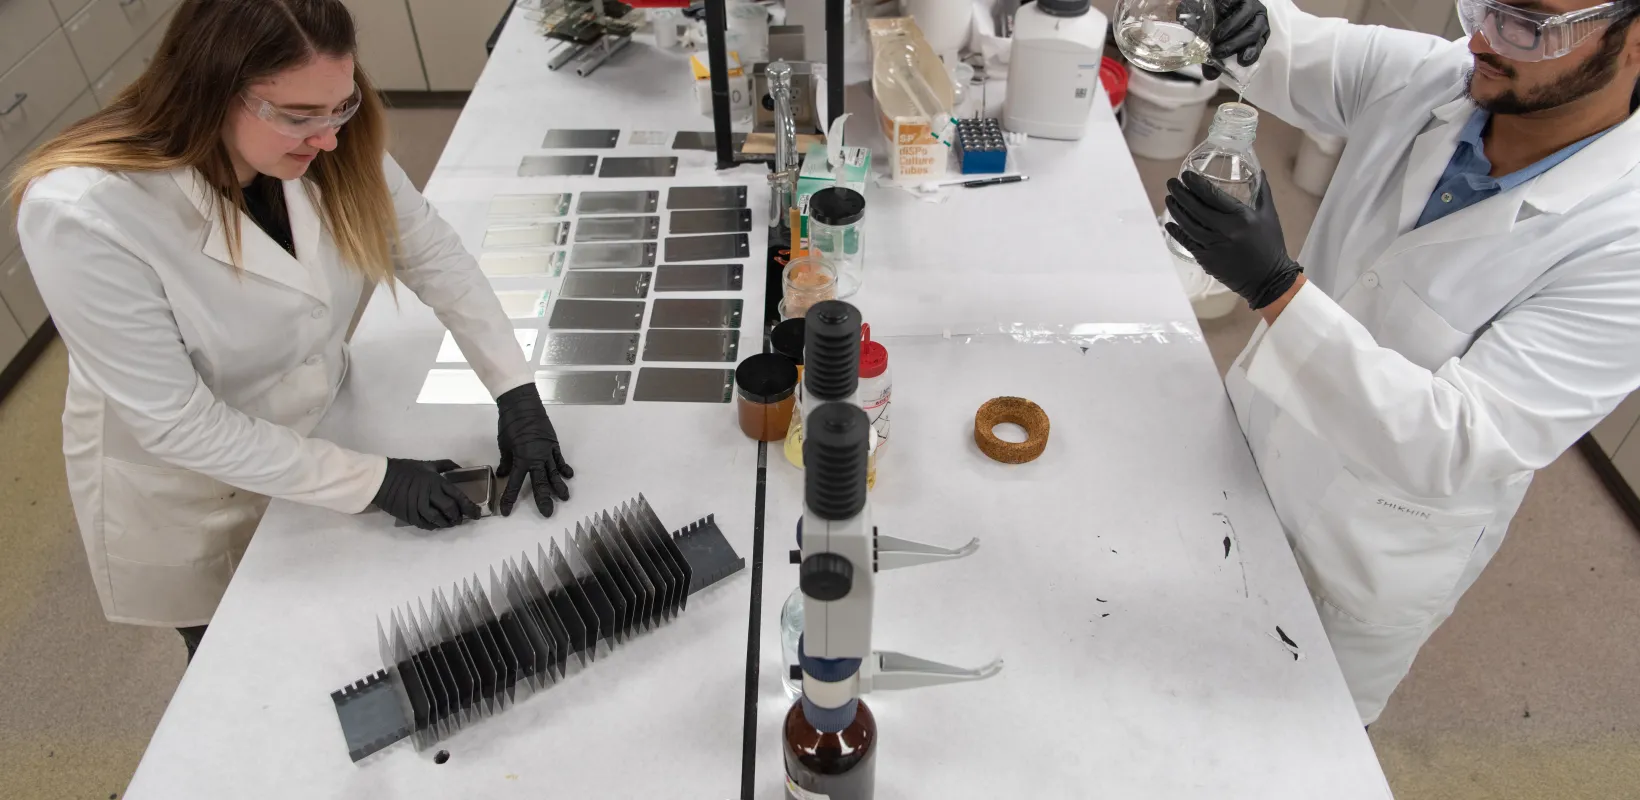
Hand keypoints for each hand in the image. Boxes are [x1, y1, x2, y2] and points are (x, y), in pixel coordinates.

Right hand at [374, 458, 482, 529]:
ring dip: (447, 524)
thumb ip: (445, 465)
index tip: (477, 514)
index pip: (458, 496)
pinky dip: (433, 526)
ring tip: (450, 524)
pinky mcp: (409, 515)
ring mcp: (418, 506)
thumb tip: (461, 468)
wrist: (382, 478)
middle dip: (459, 516)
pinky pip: (425, 524)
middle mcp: (429, 494)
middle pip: (450, 509)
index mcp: (435, 481)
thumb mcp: (427, 464)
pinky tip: (437, 525)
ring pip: (438, 519)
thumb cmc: (406, 469)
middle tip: (461, 519)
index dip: (469, 507)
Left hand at [496, 383, 573, 516]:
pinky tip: (569, 476)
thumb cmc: (510, 424)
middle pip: (541, 484)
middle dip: (544, 500)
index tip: (506, 512)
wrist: (523, 405)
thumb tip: (503, 474)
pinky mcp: (554, 444)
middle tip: (548, 514)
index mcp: (521, 460)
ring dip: (559, 487)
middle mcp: (537, 459)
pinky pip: (559, 459)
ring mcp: (548, 452)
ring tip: (564, 498)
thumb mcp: (504, 445)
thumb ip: (506, 461)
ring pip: (554, 474)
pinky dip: (564, 468)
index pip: (514, 485)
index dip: (509, 499)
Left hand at [1165, 171, 1301, 310]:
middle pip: (1196, 209)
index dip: (1196, 184)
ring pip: (1188, 225)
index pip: (1213, 196)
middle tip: (1171, 183)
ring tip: (1169, 199)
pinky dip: (1177, 232)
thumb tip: (1259, 170)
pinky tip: (1169, 223)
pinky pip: (1187, 243)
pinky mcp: (1207, 260)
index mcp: (1241, 217)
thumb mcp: (1269, 215)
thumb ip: (1262, 191)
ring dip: (1176, 211)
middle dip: (1181, 194)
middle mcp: (1226, 231)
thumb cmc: (1270, 245)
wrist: (1268, 279)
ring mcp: (1214, 246)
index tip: (1185, 175)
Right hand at [1202, 0, 1270, 80]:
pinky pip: (1243, 13)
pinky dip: (1230, 25)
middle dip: (1236, 47)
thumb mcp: (1214, 44)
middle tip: (1218, 53)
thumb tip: (1210, 76)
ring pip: (1250, 27)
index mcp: (1255, 36)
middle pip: (1253, 37)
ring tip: (1215, 42)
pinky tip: (1218, 32)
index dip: (1251, 55)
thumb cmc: (1214, 24)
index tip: (1241, 62)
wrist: (1211, 5)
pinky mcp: (1245, 0)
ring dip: (1232, 37)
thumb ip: (1214, 59)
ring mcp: (1253, 10)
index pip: (1257, 47)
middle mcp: (1258, 23)